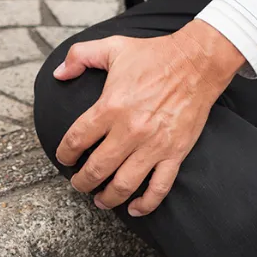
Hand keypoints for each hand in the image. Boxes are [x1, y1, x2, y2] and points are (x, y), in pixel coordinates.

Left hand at [53, 20, 244, 216]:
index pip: (77, 139)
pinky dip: (145, 204)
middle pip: (96, 168)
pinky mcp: (175, 152)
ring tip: (99, 200)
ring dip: (107, 198)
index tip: (63, 158)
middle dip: (81, 181)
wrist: (197, 62)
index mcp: (111, 106)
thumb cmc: (154, 55)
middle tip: (77, 183)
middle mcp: (130, 130)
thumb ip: (79, 56)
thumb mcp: (112, 47)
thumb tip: (58, 74)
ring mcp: (154, 145)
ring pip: (124, 184)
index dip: (65, 153)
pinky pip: (159, 187)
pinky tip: (134, 208)